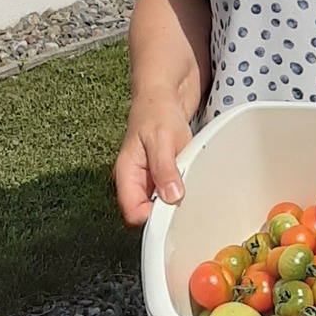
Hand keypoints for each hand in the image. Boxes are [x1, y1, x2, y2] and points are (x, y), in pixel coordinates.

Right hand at [114, 91, 194, 226]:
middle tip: (185, 198)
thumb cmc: (157, 112)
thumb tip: (171, 197)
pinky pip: (169, 194)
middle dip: (166, 213)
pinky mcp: (160, 177)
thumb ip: (164, 169)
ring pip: (159, 207)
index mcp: (126, 175)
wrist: (163, 97)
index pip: (133, 214)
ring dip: (175, 201)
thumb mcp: (162, 139)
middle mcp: (134, 182)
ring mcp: (147, 181)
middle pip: (146, 216)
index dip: (153, 218)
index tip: (173, 210)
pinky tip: (189, 180)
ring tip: (188, 185)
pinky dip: (180, 191)